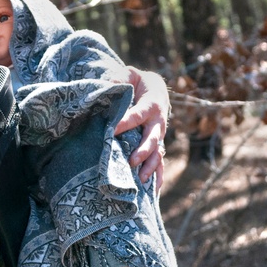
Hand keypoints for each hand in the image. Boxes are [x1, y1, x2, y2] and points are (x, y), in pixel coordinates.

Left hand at [116, 67, 169, 187]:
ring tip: (141, 180)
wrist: (156, 88)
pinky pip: (159, 162)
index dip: (126, 122)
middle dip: (143, 150)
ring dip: (150, 166)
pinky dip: (158, 176)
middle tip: (132, 161)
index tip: (112, 129)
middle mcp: (157, 122)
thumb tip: (107, 85)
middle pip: (152, 138)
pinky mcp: (157, 144)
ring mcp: (158, 135)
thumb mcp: (130, 74)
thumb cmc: (139, 81)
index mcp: (151, 104)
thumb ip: (119, 78)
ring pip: (157, 153)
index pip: (137, 115)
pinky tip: (153, 192)